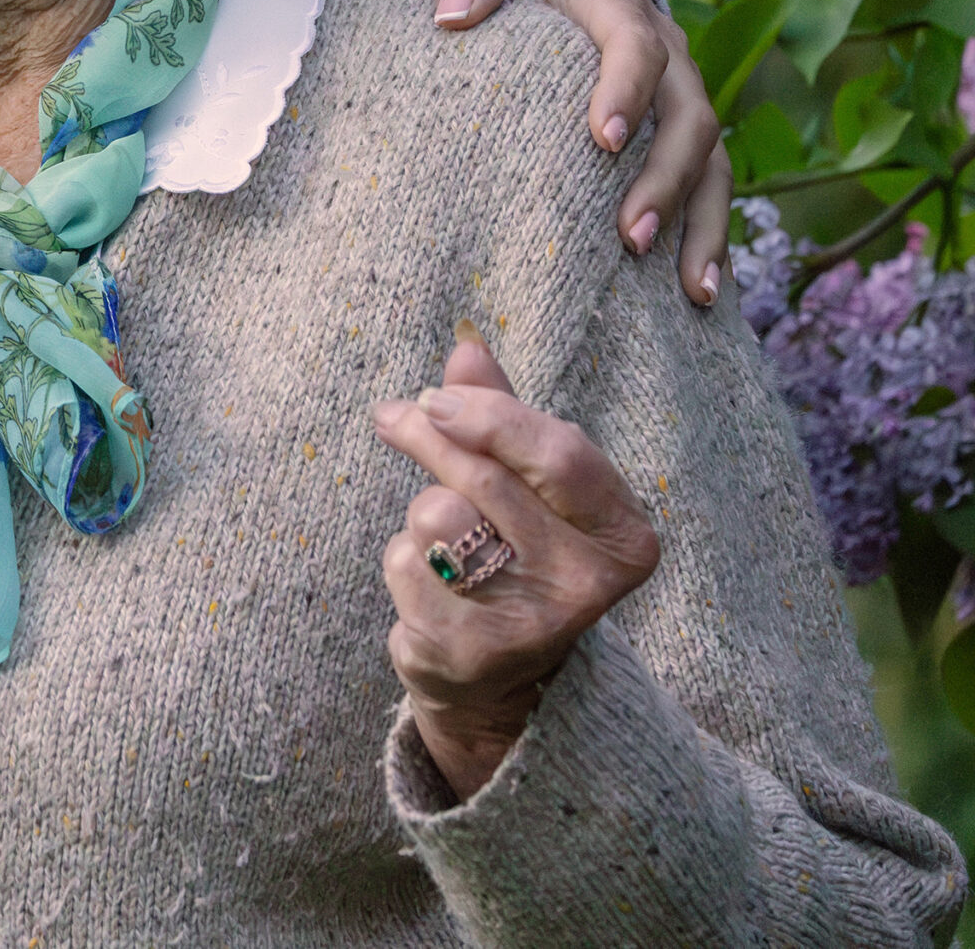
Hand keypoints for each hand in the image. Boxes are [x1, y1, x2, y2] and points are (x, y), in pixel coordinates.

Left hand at [372, 332, 660, 803]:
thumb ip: (504, 412)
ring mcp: (532, 623)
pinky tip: (429, 584)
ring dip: (421, 510)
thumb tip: (466, 341)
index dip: (490, 414)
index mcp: (625, 536)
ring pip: (438, 516)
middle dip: (429, 434)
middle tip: (394, 416)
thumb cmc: (521, 551)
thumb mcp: (530, 482)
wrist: (504, 679)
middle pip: (486, 478)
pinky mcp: (470, 651)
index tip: (438, 396)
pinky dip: (403, 557)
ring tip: (444, 536)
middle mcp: (589, 584)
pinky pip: (406, 563)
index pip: (560, 453)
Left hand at [434, 0, 728, 305]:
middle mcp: (666, 50)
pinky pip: (708, 185)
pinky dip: (708, 235)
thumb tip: (453, 16)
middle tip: (629, 237)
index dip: (627, 90)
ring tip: (689, 291)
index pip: (637, 45)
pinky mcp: (675, 132)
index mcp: (616, 2)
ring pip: (712, 161)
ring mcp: (678, 94)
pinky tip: (699, 294)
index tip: (603, 140)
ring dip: (702, 224)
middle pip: (689, 116)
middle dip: (666, 179)